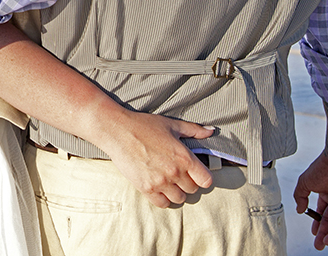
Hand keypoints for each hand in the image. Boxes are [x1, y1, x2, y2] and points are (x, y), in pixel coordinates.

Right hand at [96, 111, 214, 208]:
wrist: (117, 131)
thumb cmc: (143, 125)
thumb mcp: (171, 124)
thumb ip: (194, 129)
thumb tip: (211, 131)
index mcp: (184, 158)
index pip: (206, 180)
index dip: (203, 177)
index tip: (197, 174)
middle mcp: (174, 173)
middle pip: (193, 190)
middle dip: (188, 183)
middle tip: (180, 174)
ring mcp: (160, 182)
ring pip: (179, 199)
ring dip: (177, 192)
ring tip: (169, 181)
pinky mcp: (146, 188)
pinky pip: (162, 204)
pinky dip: (163, 198)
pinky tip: (159, 188)